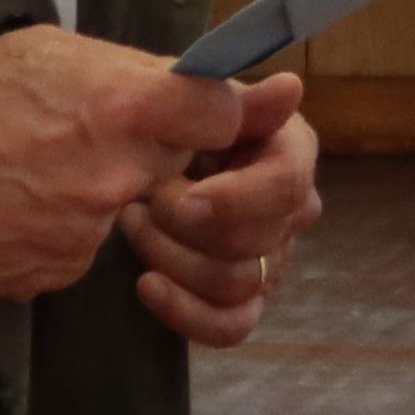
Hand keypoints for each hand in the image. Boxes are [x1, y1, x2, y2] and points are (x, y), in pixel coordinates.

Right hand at [0, 27, 253, 301]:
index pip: (226, 117)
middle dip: (149, 156)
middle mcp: (118, 175)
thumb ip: (131, 72)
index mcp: (125, 107)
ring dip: (96, 196)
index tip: (199, 116)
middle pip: (176, 169)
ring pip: (123, 214)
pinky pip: (77, 252)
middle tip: (89, 138)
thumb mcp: (49, 52)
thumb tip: (192, 82)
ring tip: (29, 170)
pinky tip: (8, 207)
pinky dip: (55, 232)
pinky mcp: (54, 275)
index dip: (216, 116)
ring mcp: (88, 234)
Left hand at [117, 85, 320, 348]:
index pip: (287, 186)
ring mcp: (272, 255)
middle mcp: (292, 205)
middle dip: (186, 228)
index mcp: (289, 148)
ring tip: (133, 223)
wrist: (123, 154)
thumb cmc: (153, 120)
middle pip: (258, 241)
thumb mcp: (173, 98)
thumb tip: (290, 88)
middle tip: (140, 200)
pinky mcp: (243, 297)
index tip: (176, 199)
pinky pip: (233, 326)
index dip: (234, 200)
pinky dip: (186, 312)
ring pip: (239, 282)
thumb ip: (224, 99)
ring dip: (174, 259)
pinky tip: (146, 285)